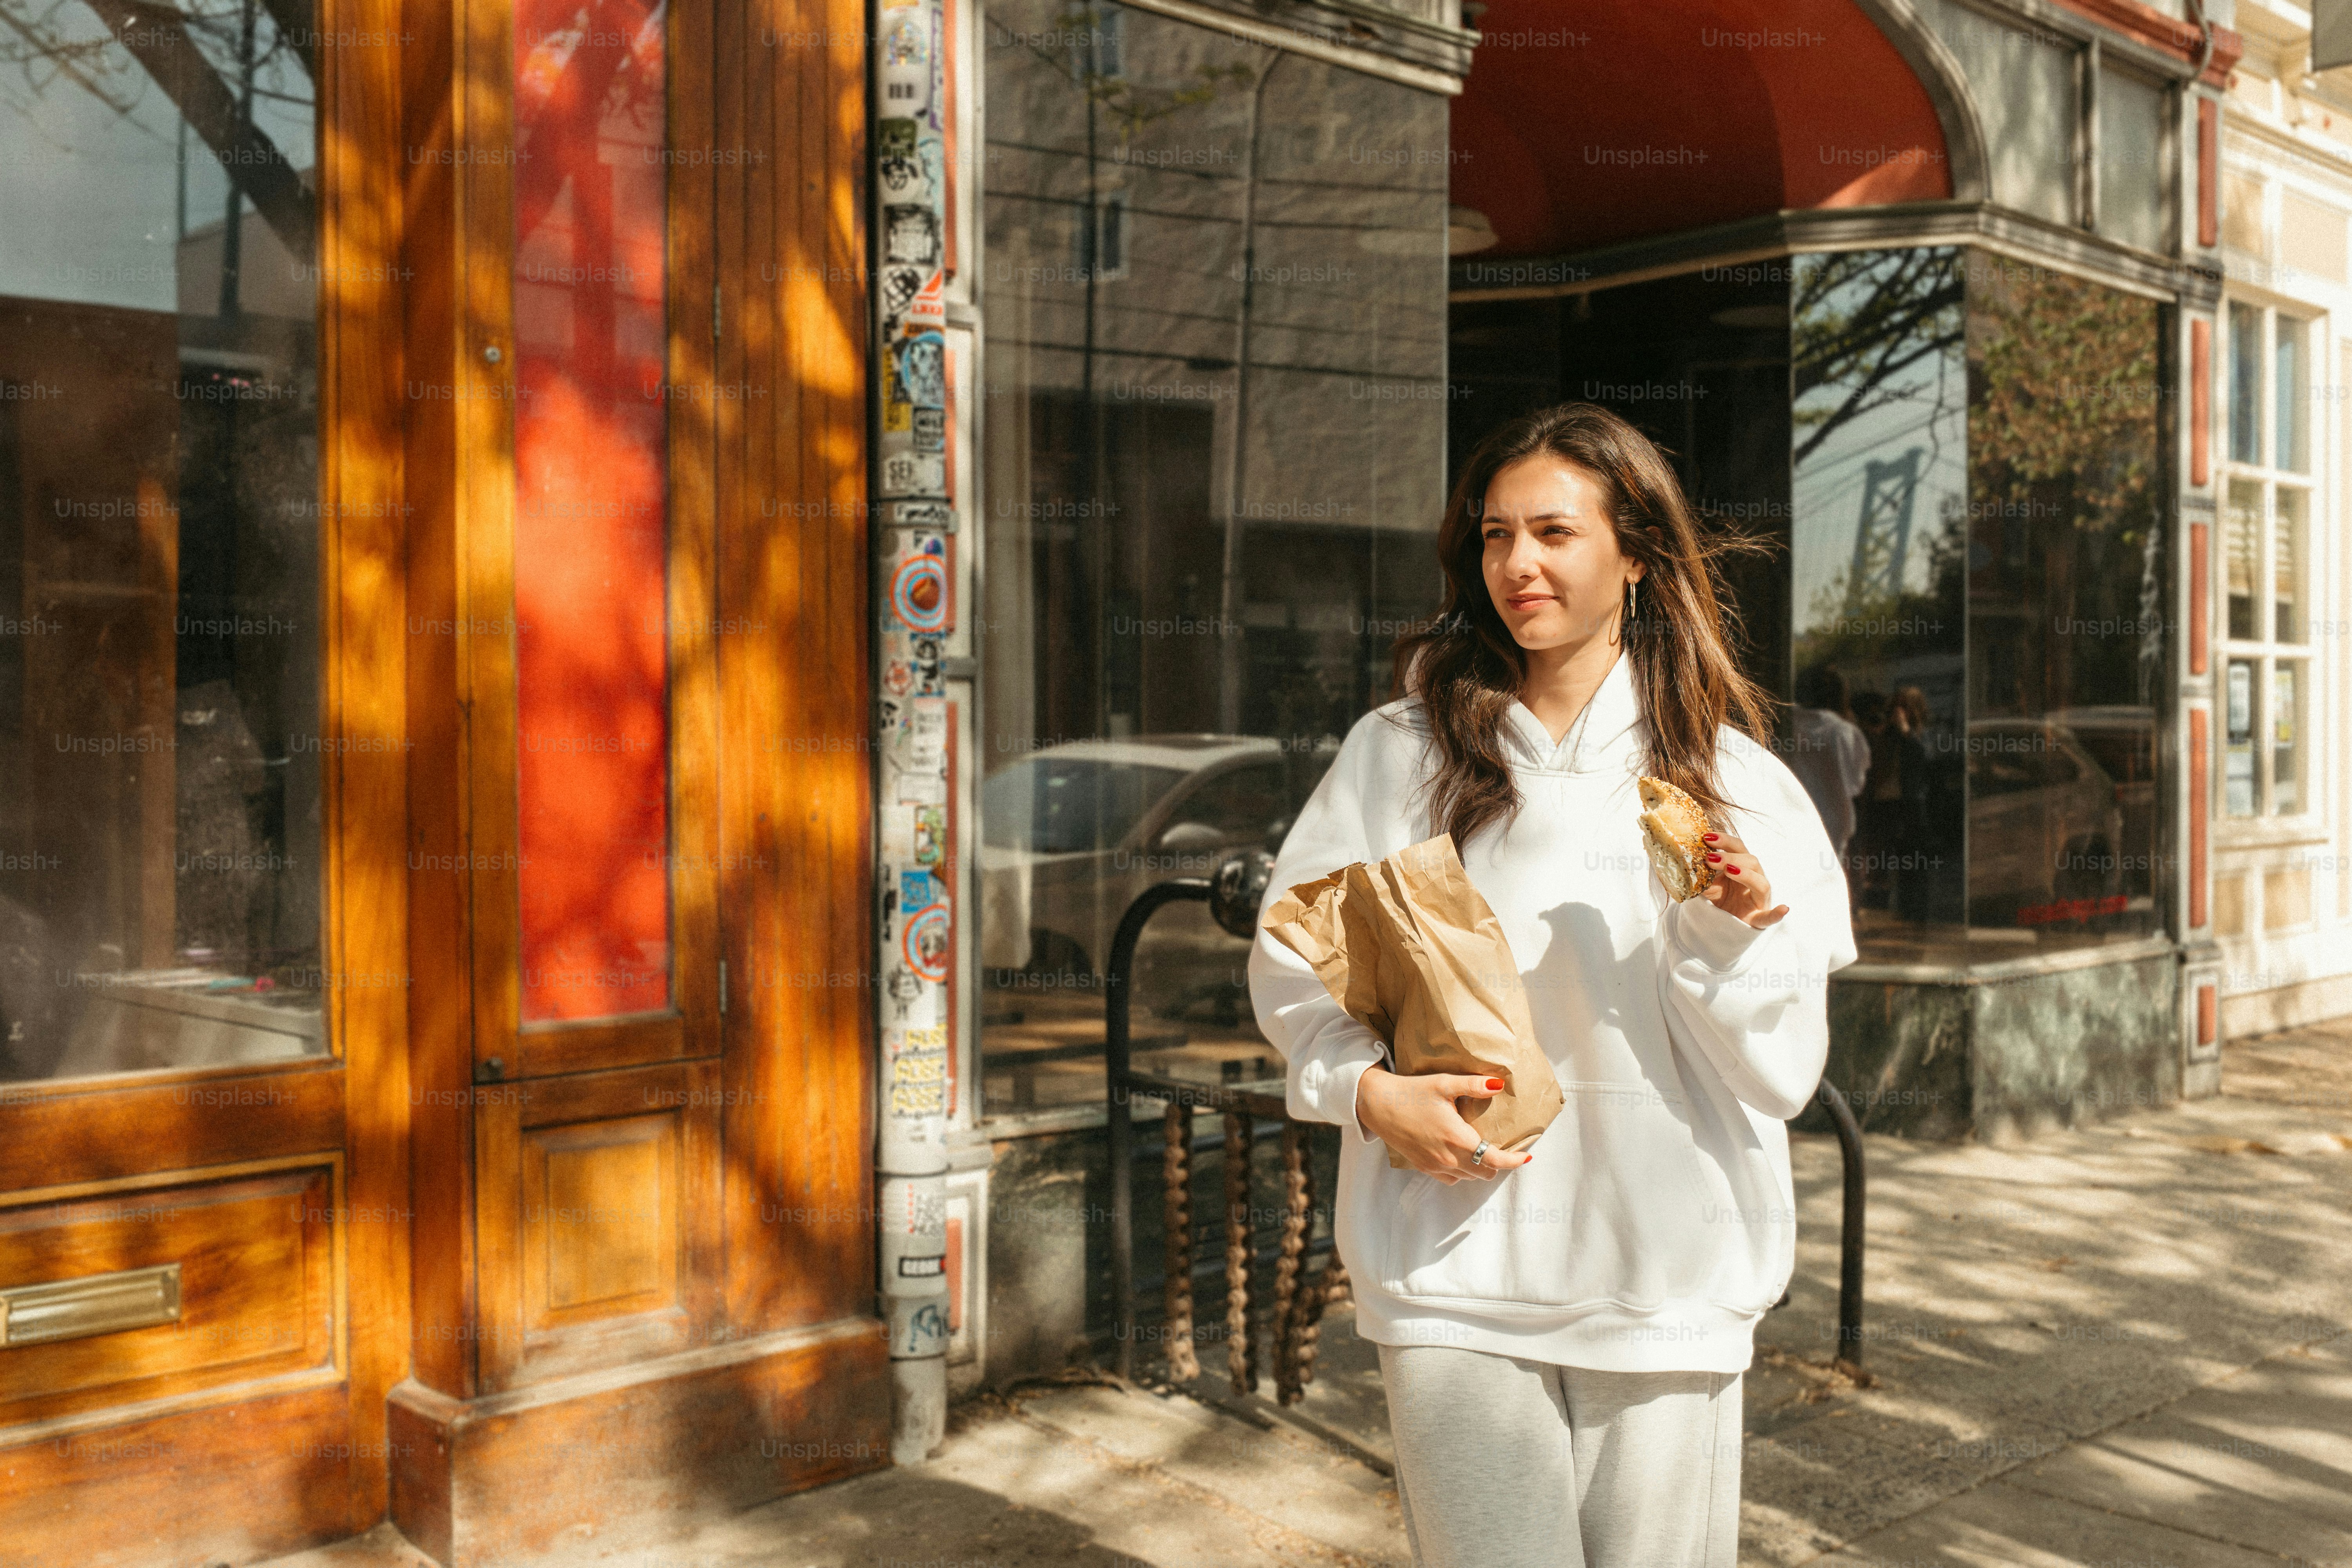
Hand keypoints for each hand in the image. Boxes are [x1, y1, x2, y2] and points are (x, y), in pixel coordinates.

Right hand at [1352, 1067, 1533, 1182]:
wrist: (1377, 1104)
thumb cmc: (1411, 1092)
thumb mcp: (1444, 1083)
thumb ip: (1474, 1085)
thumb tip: (1499, 1084)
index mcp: (1457, 1138)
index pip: (1495, 1160)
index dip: (1515, 1161)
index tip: (1526, 1156)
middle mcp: (1448, 1158)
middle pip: (1486, 1173)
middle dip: (1498, 1162)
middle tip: (1502, 1145)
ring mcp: (1435, 1166)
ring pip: (1470, 1177)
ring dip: (1480, 1167)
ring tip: (1482, 1148)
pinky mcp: (1424, 1167)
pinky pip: (1452, 1179)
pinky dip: (1462, 1171)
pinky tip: (1460, 1154)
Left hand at [1699, 831, 1789, 928]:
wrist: (1717, 927)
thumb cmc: (1716, 900)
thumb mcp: (1704, 883)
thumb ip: (1698, 871)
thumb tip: (1679, 855)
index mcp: (1741, 867)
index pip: (1738, 848)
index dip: (1724, 840)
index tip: (1706, 836)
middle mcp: (1753, 880)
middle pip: (1751, 861)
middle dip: (1730, 856)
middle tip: (1709, 857)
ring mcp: (1758, 900)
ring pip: (1761, 883)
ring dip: (1746, 874)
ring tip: (1729, 870)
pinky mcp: (1758, 919)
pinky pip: (1770, 917)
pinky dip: (1777, 914)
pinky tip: (1784, 909)